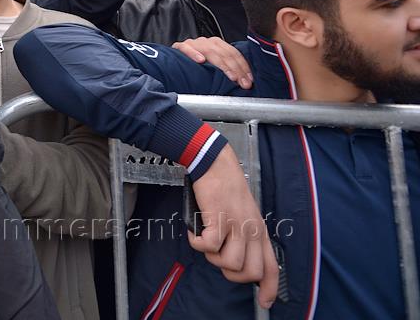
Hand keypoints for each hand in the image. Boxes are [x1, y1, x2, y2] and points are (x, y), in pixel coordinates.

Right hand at [174, 37, 252, 89]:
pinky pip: (187, 49)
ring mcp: (194, 43)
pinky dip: (194, 54)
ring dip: (222, 65)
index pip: (234, 53)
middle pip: (225, 54)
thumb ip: (225, 67)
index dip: (243, 66)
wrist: (172, 57)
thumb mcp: (213, 64)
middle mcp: (207, 42)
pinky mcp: (180, 47)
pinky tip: (200, 61)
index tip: (249, 80)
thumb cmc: (195, 64)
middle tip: (242, 83)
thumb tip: (243, 81)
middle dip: (236, 69)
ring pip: (210, 52)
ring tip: (230, 76)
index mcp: (217, 44)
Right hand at [189, 145, 277, 308]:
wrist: (215, 164)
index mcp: (260, 231)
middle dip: (231, 274)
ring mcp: (236, 226)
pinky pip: (208, 246)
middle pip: (250, 273)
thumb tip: (237, 258)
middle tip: (218, 258)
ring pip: (228, 263)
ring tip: (206, 241)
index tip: (264, 302)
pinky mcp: (219, 219)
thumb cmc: (226, 187)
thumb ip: (244, 235)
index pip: (271, 267)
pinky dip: (197, 243)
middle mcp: (252, 231)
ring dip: (212, 257)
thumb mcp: (244, 213)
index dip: (269, 289)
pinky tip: (195, 232)